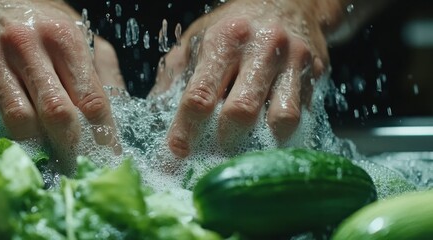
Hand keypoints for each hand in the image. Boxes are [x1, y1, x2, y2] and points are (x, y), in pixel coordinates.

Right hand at [0, 0, 123, 153]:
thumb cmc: (39, 24)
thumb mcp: (79, 34)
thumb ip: (104, 72)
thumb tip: (117, 119)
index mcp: (63, 36)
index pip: (91, 99)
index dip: (102, 135)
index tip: (108, 157)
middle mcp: (26, 45)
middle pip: (57, 114)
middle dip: (71, 146)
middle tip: (79, 163)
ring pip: (20, 122)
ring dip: (38, 145)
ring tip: (50, 152)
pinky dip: (9, 133)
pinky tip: (21, 133)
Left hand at [154, 0, 335, 157]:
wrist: (290, 2)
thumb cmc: (235, 26)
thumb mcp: (199, 38)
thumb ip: (176, 72)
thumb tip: (154, 109)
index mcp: (225, 38)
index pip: (201, 93)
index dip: (186, 128)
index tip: (178, 150)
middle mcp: (262, 47)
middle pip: (241, 111)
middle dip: (223, 139)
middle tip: (212, 152)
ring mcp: (294, 61)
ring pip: (281, 117)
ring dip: (261, 141)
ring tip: (245, 147)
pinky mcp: (316, 74)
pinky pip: (303, 115)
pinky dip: (285, 133)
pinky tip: (270, 137)